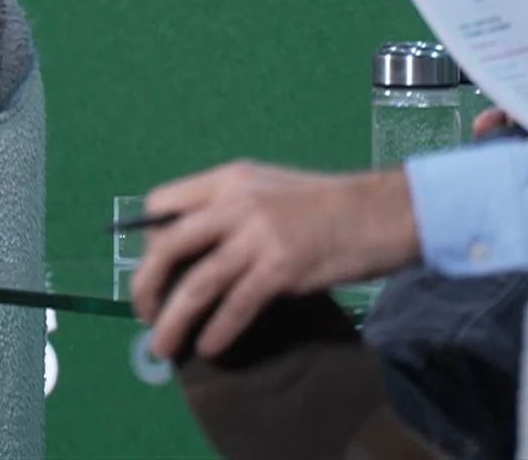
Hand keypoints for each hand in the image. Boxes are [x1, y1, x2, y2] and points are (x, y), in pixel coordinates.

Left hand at [130, 163, 420, 360]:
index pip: (162, 203)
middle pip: (168, 245)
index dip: (149, 240)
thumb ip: (231, 211)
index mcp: (229, 179)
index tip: (155, 269)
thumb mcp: (269, 191)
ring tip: (163, 347)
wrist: (383, 213)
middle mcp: (236, 202)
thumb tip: (192, 254)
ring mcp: (259, 234)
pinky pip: (235, 305)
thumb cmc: (328, 207)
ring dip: (173, 320)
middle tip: (143, 314)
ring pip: (197, 284)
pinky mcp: (282, 267)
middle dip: (147, 284)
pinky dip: (217, 330)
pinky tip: (209, 347)